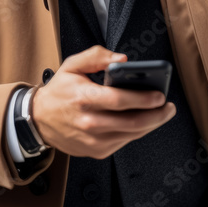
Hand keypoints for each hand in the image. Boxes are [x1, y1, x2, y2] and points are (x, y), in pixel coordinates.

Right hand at [31, 45, 175, 158]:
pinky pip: (124, 142)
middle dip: (156, 115)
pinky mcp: (96, 151)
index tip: (160, 95)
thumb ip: (97, 56)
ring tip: (161, 113)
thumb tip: (122, 59)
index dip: (143, 98)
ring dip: (151, 124)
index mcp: (83, 99)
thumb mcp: (72, 65)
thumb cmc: (59, 91)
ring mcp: (93, 140)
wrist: (39, 119)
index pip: (119, 100)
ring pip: (131, 134)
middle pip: (131, 122)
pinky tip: (142, 122)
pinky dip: (136, 132)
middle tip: (168, 107)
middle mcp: (89, 122)